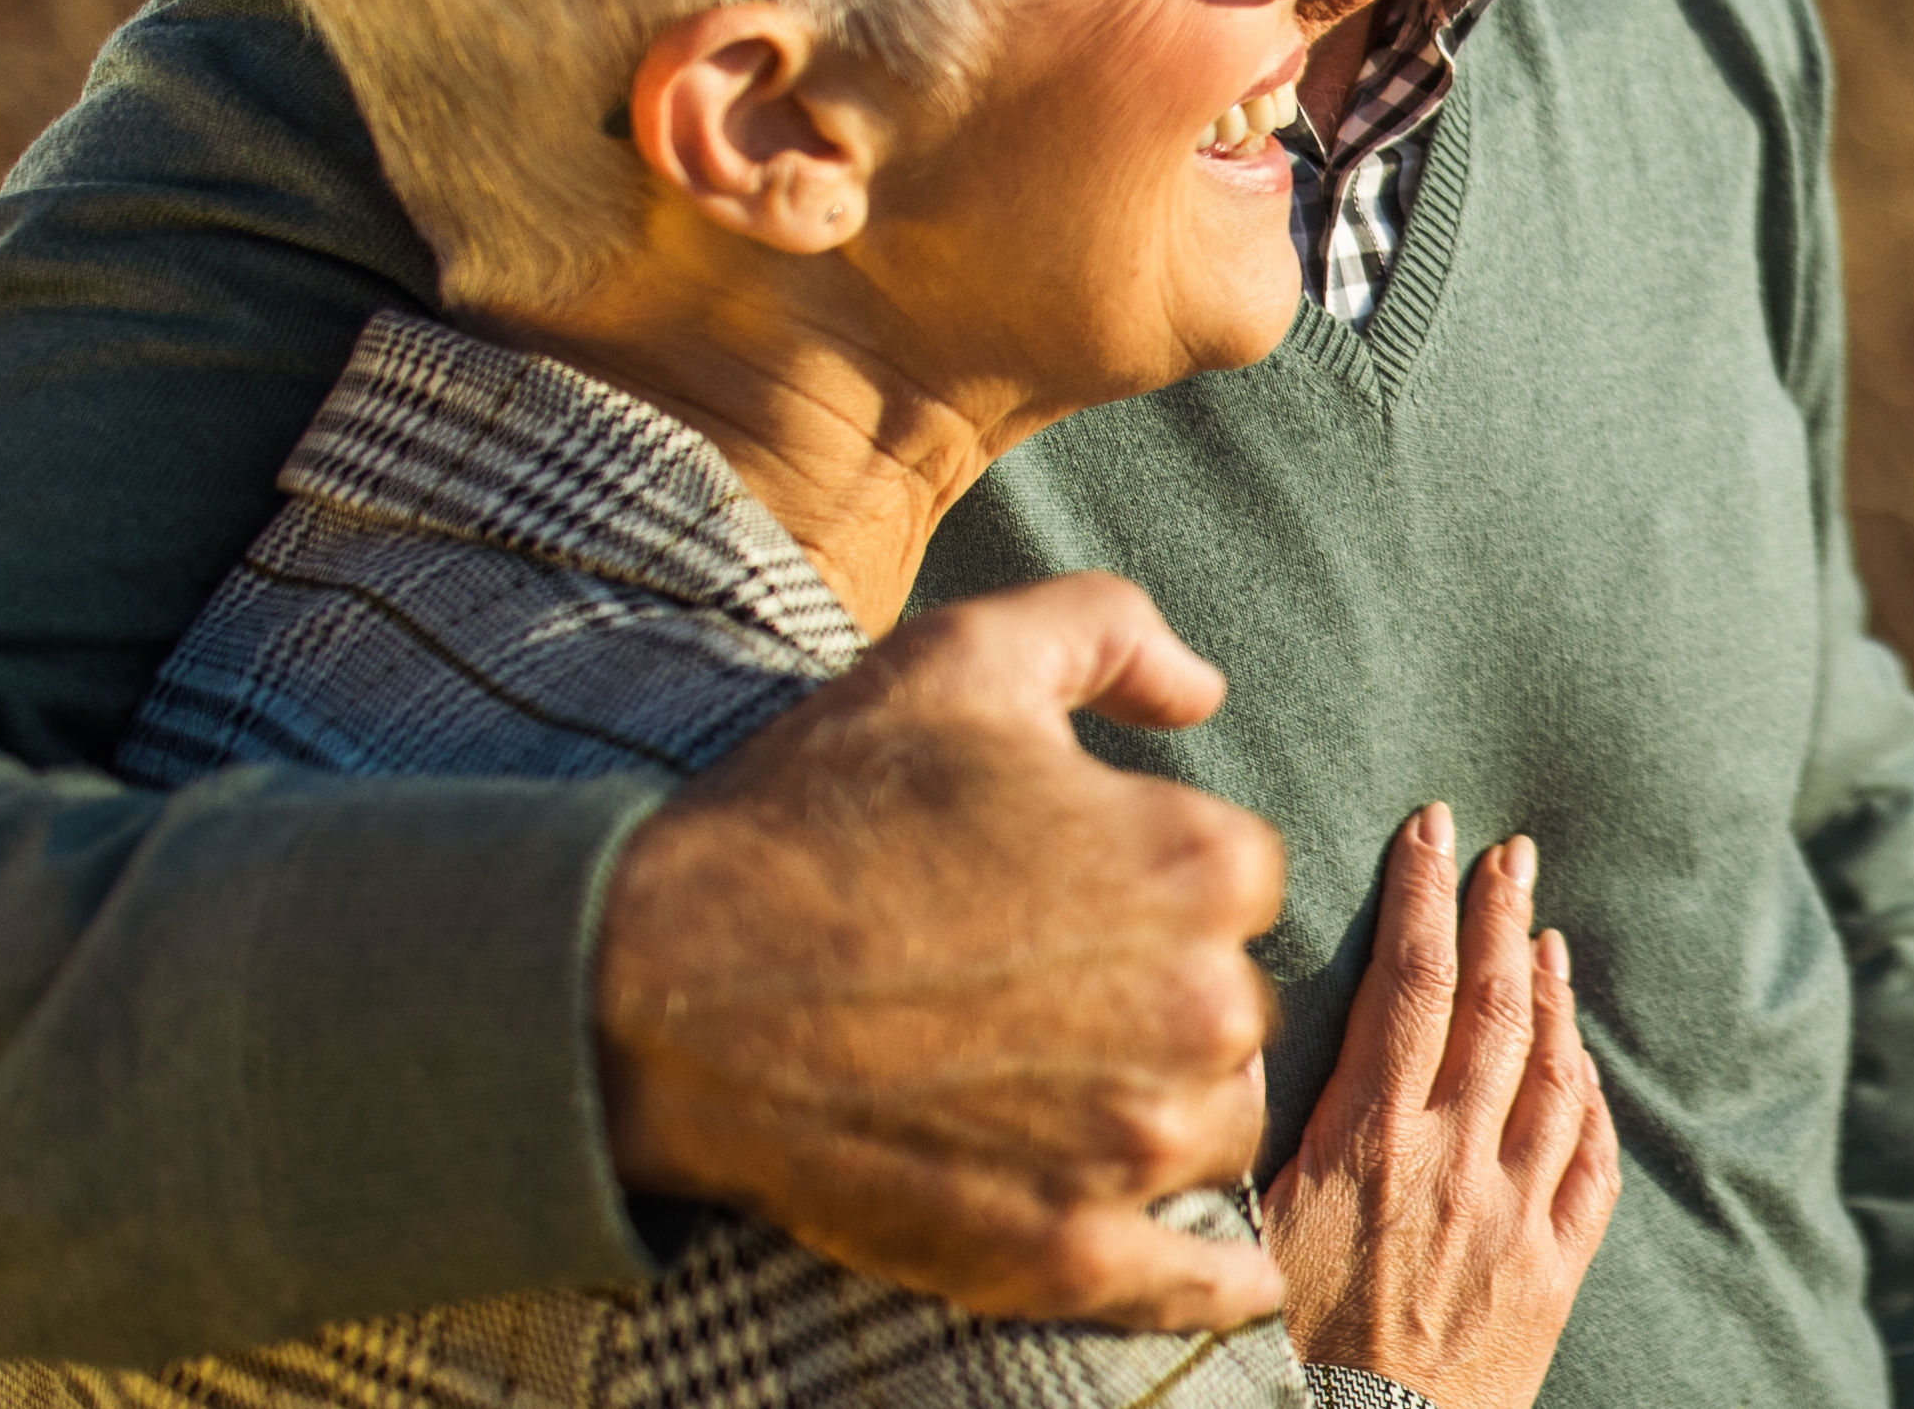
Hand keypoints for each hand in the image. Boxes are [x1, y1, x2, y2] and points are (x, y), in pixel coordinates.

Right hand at [594, 571, 1287, 1333]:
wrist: (673, 976)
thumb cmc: (823, 804)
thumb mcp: (967, 656)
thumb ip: (1111, 629)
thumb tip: (1201, 687)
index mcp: (1193, 861)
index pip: (1240, 873)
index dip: (1152, 865)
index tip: (1062, 874)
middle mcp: (1196, 1009)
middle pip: (1235, 1002)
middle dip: (1161, 982)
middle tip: (1033, 968)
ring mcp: (1131, 1147)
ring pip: (1213, 1123)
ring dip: (1162, 1102)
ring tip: (1045, 1068)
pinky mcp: (1066, 1253)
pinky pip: (1197, 1284)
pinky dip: (1219, 1280)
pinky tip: (1237, 1279)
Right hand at [1260, 806, 1620, 1408]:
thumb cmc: (1278, 1352)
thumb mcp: (1243, 1225)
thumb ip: (1254, 1123)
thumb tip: (1233, 1034)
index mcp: (1370, 1141)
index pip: (1410, 980)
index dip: (1424, 893)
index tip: (1433, 826)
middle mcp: (1454, 1166)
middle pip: (1493, 1008)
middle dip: (1500, 916)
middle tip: (1511, 853)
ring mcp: (1513, 1221)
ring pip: (1554, 1078)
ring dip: (1552, 996)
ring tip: (1547, 938)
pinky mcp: (1550, 1280)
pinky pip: (1590, 1171)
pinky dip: (1593, 1105)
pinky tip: (1586, 1067)